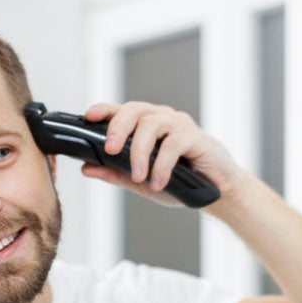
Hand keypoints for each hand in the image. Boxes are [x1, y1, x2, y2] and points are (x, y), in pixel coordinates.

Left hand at [81, 101, 241, 207]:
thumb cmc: (180, 181)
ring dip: (140, 151)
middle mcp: (162, 119)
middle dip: (118, 128)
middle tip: (110, 151)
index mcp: (147, 125)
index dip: (105, 109)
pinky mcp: (196, 137)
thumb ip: (114, 173)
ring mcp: (180, 125)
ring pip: (152, 124)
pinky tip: (158, 183)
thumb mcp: (140, 181)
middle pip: (135, 110)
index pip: (122, 110)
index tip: (88, 117)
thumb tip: (86, 168)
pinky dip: (162, 165)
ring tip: (138, 176)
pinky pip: (173, 144)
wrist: (215, 193)